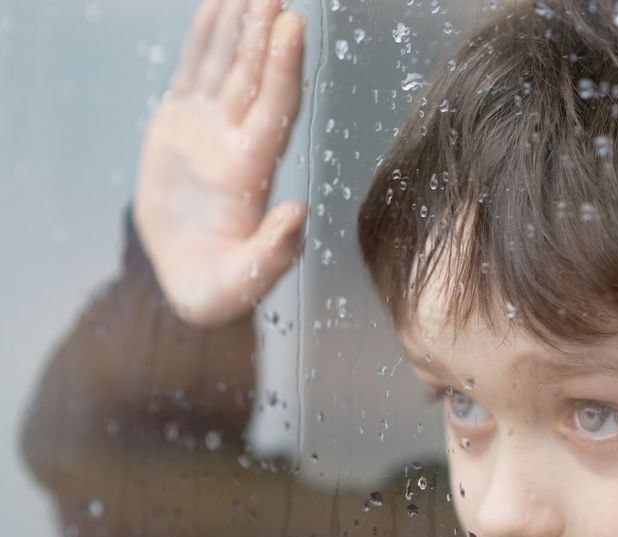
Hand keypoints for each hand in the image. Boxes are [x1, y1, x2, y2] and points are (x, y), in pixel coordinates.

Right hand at [133, 0, 305, 327]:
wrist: (191, 281)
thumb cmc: (220, 289)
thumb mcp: (244, 281)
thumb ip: (273, 251)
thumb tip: (300, 214)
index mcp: (252, 173)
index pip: (274, 109)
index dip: (283, 68)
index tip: (291, 26)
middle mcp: (236, 143)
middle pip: (254, 78)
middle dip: (264, 34)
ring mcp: (209, 131)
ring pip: (227, 67)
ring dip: (239, 27)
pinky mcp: (180, 126)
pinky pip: (194, 73)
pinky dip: (204, 39)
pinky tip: (215, 6)